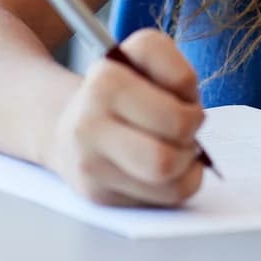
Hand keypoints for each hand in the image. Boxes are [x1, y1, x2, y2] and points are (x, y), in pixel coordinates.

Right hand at [45, 29, 206, 206]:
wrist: (67, 130)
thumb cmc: (122, 97)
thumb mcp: (146, 62)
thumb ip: (178, 75)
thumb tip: (194, 121)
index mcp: (108, 75)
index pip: (182, 80)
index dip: (192, 91)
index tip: (179, 95)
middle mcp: (92, 114)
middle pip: (178, 128)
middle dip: (193, 131)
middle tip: (184, 131)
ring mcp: (90, 158)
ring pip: (170, 173)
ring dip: (187, 164)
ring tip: (175, 152)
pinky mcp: (98, 193)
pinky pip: (160, 198)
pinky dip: (173, 186)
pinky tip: (161, 172)